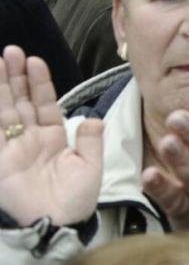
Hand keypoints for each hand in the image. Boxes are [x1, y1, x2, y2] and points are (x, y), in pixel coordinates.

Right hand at [0, 46, 102, 226]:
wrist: (58, 224)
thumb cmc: (75, 201)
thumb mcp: (90, 165)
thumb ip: (90, 139)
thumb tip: (93, 118)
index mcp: (54, 139)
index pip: (44, 104)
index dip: (39, 83)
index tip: (35, 61)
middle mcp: (31, 140)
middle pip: (21, 102)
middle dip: (16, 76)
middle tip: (12, 51)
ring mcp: (13, 148)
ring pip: (6, 110)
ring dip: (2, 85)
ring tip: (0, 59)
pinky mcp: (0, 158)